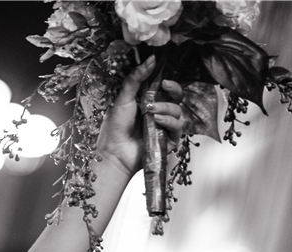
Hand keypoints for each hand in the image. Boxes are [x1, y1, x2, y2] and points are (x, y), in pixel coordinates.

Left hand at [92, 57, 187, 176]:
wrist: (113, 152)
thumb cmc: (115, 127)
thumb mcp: (124, 98)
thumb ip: (136, 78)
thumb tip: (151, 58)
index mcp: (149, 101)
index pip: (166, 88)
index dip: (169, 82)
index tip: (163, 78)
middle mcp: (159, 113)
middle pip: (177, 98)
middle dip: (174, 90)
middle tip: (164, 86)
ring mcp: (164, 127)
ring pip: (178, 111)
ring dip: (166, 108)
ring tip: (151, 111)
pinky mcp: (169, 140)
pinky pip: (178, 127)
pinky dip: (169, 122)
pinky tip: (158, 121)